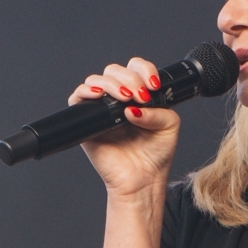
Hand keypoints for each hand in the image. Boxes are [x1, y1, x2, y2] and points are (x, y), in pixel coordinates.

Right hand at [73, 58, 179, 198]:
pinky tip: (100, 96)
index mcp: (138, 95)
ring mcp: (101, 108)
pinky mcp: (86, 120)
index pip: (136, 68)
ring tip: (125, 98)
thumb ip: (159, 111)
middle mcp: (118, 99)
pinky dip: (86, 91)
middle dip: (129, 78)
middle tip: (140, 96)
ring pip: (97, 80)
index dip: (143, 70)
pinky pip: (77, 98)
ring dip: (111, 83)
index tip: (152, 85)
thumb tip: (135, 107)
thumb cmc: (155, 155)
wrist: (141, 179)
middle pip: (114, 70)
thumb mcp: (169, 126)